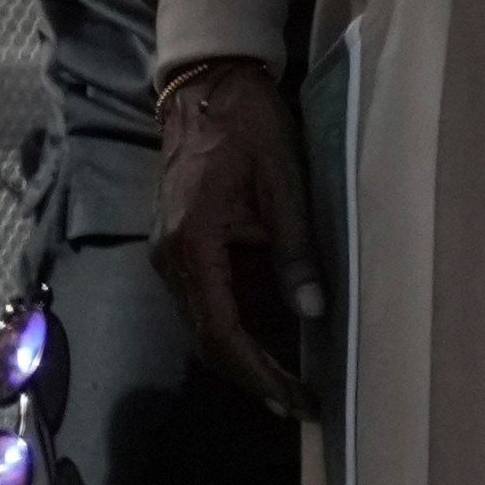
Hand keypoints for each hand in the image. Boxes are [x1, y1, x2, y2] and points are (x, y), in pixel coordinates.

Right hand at [152, 59, 323, 417]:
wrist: (209, 81)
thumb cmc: (249, 122)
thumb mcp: (282, 180)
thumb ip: (294, 247)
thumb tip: (314, 312)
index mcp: (191, 243)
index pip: (220, 331)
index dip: (258, 372)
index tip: (295, 399)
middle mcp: (170, 257)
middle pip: (209, 336)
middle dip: (254, 375)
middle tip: (302, 403)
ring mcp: (171, 251)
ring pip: (207, 321)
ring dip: (247, 354)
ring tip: (294, 383)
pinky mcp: (181, 242)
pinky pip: (209, 297)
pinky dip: (239, 324)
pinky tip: (272, 338)